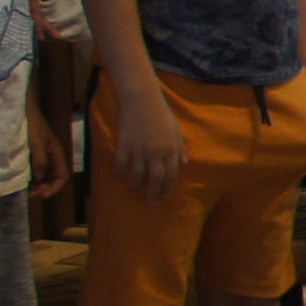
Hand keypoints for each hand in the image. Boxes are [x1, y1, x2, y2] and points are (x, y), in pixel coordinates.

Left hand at [29, 110, 70, 201]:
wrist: (25, 111)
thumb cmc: (32, 125)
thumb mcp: (36, 143)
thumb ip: (40, 161)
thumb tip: (40, 179)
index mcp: (57, 154)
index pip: (62, 176)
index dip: (54, 188)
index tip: (42, 195)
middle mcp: (53, 157)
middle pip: (54, 178)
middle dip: (46, 188)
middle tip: (32, 195)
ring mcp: (44, 156)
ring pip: (46, 176)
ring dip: (39, 185)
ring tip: (28, 191)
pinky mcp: (35, 154)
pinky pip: (37, 170)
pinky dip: (33, 178)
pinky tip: (24, 181)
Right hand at [114, 87, 185, 201]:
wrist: (142, 101)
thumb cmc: (162, 114)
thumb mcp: (176, 130)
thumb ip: (179, 148)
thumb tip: (185, 163)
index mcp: (170, 149)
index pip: (171, 174)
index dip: (168, 188)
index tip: (165, 197)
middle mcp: (156, 153)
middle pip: (156, 179)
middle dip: (155, 194)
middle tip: (152, 204)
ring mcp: (139, 150)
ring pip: (138, 175)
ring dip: (136, 186)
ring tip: (135, 192)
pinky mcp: (125, 146)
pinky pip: (121, 164)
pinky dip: (120, 173)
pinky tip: (120, 179)